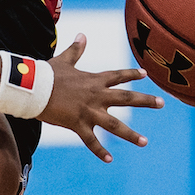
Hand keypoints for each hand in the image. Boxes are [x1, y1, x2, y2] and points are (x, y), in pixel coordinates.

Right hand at [41, 34, 163, 162]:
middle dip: (145, 101)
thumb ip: (76, 50)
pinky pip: (91, 140)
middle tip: (161, 103)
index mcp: (93, 80)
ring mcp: (89, 111)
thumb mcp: (64, 60)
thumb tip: (82, 34)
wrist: (33, 87)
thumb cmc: (46, 73)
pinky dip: (100, 151)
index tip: (145, 74)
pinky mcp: (77, 124)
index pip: (117, 76)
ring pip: (115, 125)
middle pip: (126, 98)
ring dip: (131, 134)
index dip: (131, 74)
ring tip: (145, 142)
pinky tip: (110, 160)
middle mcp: (96, 96)